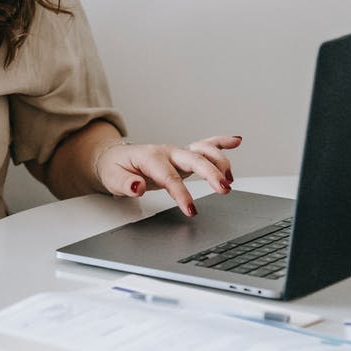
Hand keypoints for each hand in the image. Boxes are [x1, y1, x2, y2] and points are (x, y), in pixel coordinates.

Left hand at [94, 135, 241, 215]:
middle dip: (211, 173)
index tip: (191, 209)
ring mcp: (177, 153)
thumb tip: (138, 187)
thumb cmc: (115, 167)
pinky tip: (237, 141)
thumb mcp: (113, 177)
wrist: (114, 157)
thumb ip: (125, 183)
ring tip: (230, 179)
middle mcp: (167, 152)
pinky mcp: (184, 156)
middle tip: (224, 189)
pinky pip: (205, 145)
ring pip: (203, 150)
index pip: (169, 177)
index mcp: (150, 157)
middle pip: (193, 159)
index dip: (182, 193)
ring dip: (220, 161)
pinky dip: (221, 142)